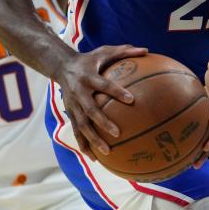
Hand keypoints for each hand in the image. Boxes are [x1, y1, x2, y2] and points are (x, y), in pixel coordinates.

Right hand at [55, 44, 147, 159]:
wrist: (61, 66)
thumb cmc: (89, 59)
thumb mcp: (104, 51)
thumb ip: (124, 51)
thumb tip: (147, 50)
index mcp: (88, 77)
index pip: (104, 85)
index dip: (116, 92)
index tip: (132, 100)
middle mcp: (79, 92)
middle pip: (90, 110)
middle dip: (103, 122)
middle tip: (118, 132)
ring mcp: (72, 105)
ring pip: (81, 125)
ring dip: (93, 139)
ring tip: (107, 152)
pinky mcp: (70, 113)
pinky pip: (76, 131)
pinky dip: (84, 145)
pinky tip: (94, 158)